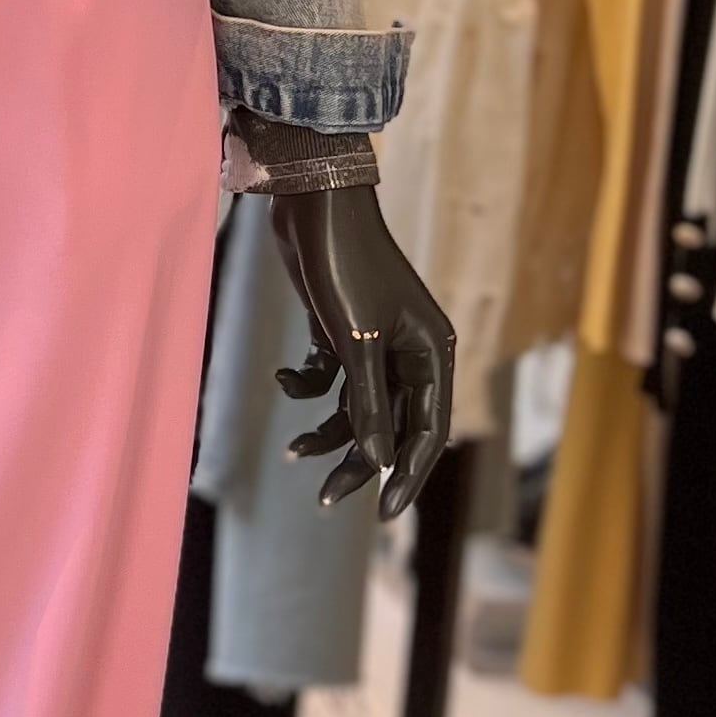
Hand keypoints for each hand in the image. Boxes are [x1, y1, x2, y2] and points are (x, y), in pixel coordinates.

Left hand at [267, 181, 454, 520]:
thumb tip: (377, 461)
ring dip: (327, 429)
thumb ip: (368, 402)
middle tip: (325, 498)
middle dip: (357, 460)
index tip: (383, 514)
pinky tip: (284, 377)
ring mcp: (374, 340)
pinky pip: (329, 378)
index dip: (406, 474)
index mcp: (431, 352)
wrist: (311, 202)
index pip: (427, 431)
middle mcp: (409, 350)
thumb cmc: (342, 264)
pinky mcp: (339, 330)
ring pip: (357, 406)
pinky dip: (305, 386)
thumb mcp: (355, 341)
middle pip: (390, 424)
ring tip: (293, 451)